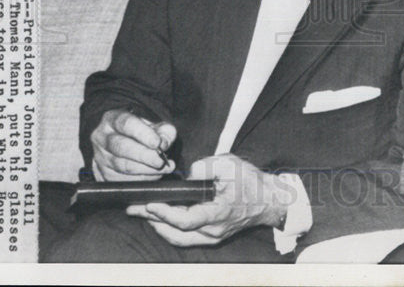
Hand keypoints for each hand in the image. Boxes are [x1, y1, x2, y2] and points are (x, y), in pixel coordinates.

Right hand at [90, 109, 176, 181]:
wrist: (124, 144)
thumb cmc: (141, 133)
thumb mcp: (153, 125)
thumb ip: (163, 130)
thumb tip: (164, 143)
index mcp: (112, 118)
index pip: (126, 124)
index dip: (143, 134)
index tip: (157, 143)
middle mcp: (102, 137)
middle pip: (122, 147)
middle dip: (144, 155)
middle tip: (161, 161)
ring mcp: (100, 157)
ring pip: (122, 166)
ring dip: (146, 169)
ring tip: (163, 168)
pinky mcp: (103, 174)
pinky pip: (123, 180)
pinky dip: (142, 179)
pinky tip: (154, 175)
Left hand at [126, 154, 295, 246]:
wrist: (269, 200)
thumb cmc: (251, 182)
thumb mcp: (231, 164)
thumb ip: (207, 166)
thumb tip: (187, 174)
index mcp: (218, 213)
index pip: (185, 219)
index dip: (164, 213)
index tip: (148, 203)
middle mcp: (213, 231)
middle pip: (176, 233)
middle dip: (152, 220)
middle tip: (133, 208)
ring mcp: (212, 237)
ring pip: (178, 239)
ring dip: (158, 226)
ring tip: (142, 213)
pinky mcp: (212, 237)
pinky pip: (185, 238)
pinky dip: (170, 229)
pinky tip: (161, 218)